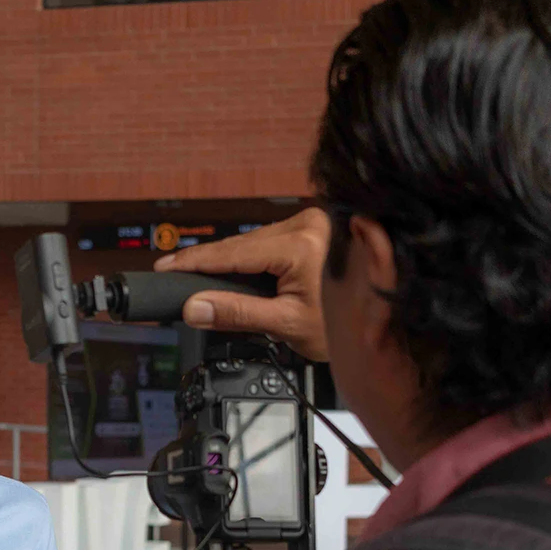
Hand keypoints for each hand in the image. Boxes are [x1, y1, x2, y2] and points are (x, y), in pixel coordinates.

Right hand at [157, 206, 332, 361]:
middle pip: (242, 244)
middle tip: (173, 273)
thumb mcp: (285, 323)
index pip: (234, 252)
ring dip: (230, 261)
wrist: (383, 322)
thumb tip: (194, 308)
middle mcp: (309, 224)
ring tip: (198, 276)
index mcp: (303, 244)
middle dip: (210, 262)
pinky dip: (251, 258)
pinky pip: (271, 242)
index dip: (195, 262)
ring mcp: (313, 224)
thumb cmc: (345, 326)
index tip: (166, 267)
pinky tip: (233, 270)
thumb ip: (236, 313)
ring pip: (254, 242)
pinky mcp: (314, 230)